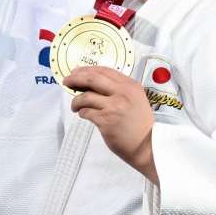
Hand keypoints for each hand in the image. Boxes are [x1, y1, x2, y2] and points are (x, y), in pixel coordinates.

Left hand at [65, 66, 157, 183]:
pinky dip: (82, 113)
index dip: (87, 70)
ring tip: (75, 106)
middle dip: (75, 78)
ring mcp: (114, 106)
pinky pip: (86, 112)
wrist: (148, 144)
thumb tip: (91, 83)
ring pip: (85, 96)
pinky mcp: (106, 120)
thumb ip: (118, 90)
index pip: (104, 71)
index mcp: (130, 85)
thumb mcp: (135, 99)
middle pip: (92, 79)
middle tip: (67, 82)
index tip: (76, 72)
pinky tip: (84, 115)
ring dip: (76, 101)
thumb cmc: (139, 123)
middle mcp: (122, 93)